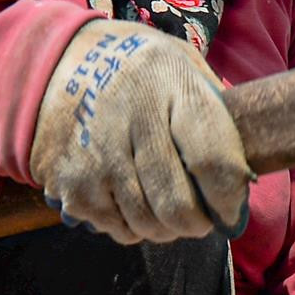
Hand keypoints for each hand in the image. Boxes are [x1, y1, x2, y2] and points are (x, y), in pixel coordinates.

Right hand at [29, 18, 250, 245]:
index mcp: (169, 82)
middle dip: (197, 222)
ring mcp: (97, 154)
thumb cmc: (135, 70)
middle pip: (178, 205)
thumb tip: (243, 173)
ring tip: (163, 206)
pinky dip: (131, 225)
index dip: (229, 197)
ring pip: (148, 224)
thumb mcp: (180, 64)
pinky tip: (129, 198)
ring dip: (165, 228)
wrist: (51, 65)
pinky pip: (118, 229)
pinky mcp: (72, 184)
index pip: (212, 160)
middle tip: (199, 217)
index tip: (231, 208)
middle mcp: (132, 118)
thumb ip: (213, 109)